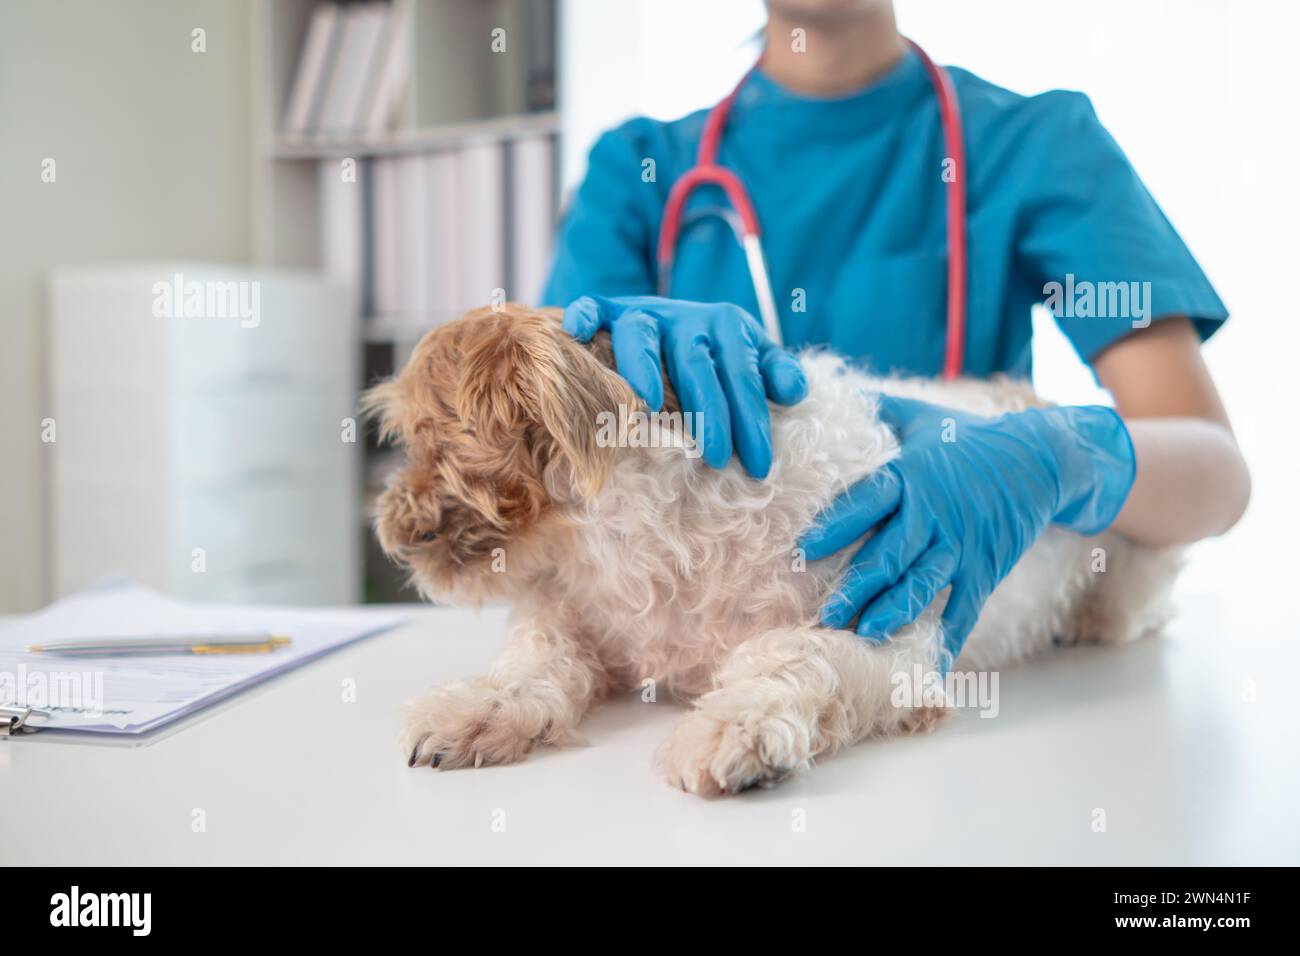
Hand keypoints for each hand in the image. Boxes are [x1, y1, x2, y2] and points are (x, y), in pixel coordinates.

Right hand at [562, 295, 806, 477]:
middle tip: (718, 456)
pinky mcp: (610, 310)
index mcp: (726, 325)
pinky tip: (579, 331)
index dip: (752, 419)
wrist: (681, 321)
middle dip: (710, 411)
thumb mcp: (756, 357)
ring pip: (640, 335)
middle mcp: (684, 317)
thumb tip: (794, 390)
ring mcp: (644, 313)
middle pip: (696, 364)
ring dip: (642, 367)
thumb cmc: (720, 354)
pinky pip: (594, 306)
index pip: (743, 376)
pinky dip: (585, 314)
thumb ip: (776, 371)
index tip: (759, 464)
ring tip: (648, 405)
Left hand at [800, 394, 1135, 662]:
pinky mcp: (986, 568)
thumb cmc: (966, 437)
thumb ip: (873, 410)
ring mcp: (962, 545)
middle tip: (825, 614)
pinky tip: (927, 662)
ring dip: (892, 612)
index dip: (836, 526)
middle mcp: (934, 514)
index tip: (804, 548)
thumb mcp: (920, 417)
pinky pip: (964, 608)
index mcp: (911, 475)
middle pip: (889, 554)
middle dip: (856, 586)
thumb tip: (818, 388)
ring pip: (922, 585)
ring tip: (863, 635)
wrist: (1041, 460)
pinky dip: (947, 637)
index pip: (867, 502)